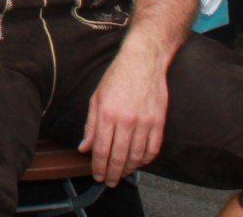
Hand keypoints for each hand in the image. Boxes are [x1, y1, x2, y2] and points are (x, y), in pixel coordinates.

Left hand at [80, 40, 168, 185]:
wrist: (143, 61)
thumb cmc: (116, 77)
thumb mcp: (96, 97)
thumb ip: (90, 125)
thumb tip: (84, 147)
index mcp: (107, 113)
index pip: (101, 149)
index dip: (98, 166)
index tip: (97, 175)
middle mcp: (126, 120)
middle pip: (118, 156)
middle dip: (112, 173)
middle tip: (109, 182)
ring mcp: (144, 122)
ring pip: (136, 156)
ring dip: (128, 169)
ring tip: (121, 174)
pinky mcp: (158, 122)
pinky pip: (153, 149)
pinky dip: (145, 160)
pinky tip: (138, 163)